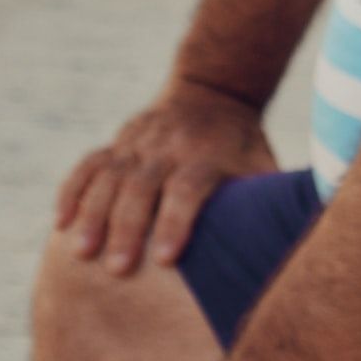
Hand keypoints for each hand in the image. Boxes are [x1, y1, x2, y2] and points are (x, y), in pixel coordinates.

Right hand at [55, 82, 276, 275]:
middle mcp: (170, 148)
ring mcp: (140, 143)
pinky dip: (73, 189)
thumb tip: (299, 248)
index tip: (165, 259)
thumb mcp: (264, 167)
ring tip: (80, 252)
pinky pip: (90, 163)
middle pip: (143, 185)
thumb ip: (272, 203)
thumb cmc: (243, 148)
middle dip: (127, 226)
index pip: (188, 188)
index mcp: (207, 157)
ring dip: (94, 212)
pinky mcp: (119, 142)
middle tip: (116, 269)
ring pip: (111, 175)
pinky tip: (61, 221)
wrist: (214, 91)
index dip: (176, 222)